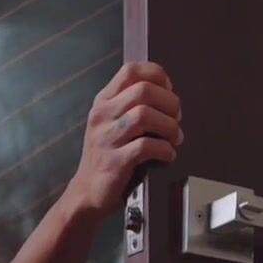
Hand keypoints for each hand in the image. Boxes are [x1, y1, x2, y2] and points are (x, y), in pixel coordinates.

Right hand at [64, 61, 183, 216]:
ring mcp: (106, 138)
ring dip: (169, 127)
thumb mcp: (111, 122)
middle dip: (169, 103)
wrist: (86, 192)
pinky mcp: (114, 162)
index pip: (131, 70)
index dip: (158, 76)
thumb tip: (168, 95)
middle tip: (176, 119)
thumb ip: (132, 105)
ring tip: (174, 138)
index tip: (169, 92)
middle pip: (143, 90)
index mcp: (104, 100)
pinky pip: (146, 146)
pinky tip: (167, 154)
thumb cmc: (106, 155)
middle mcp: (103, 115)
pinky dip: (165, 149)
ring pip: (145, 115)